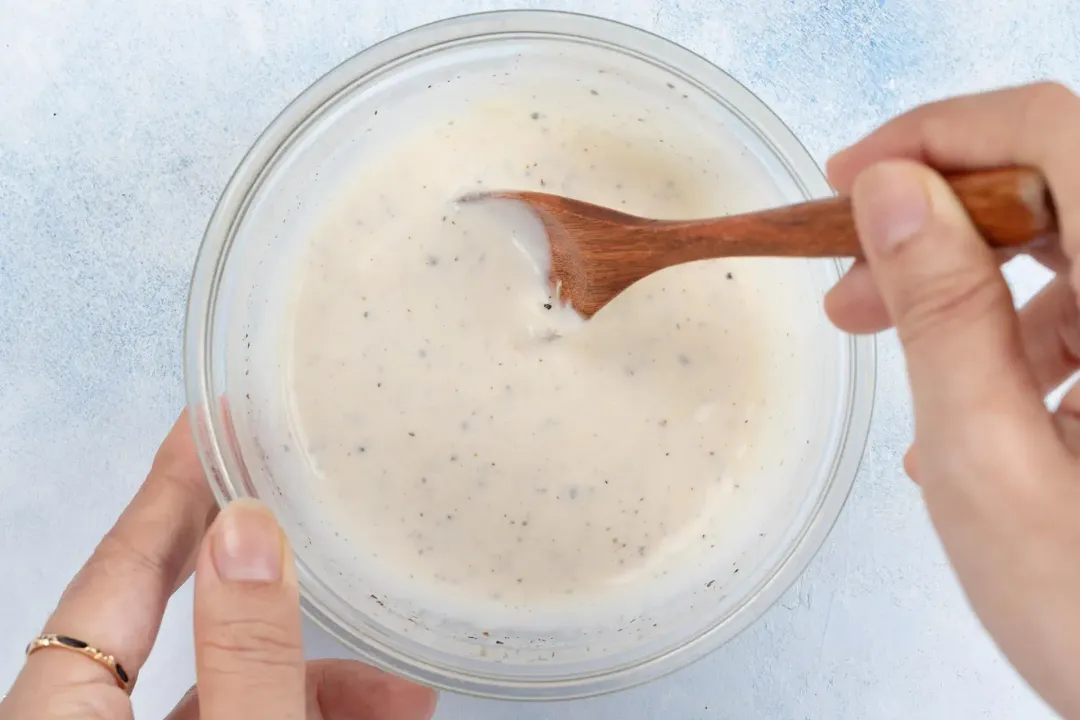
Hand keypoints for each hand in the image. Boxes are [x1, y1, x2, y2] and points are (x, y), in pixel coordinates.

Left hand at [0, 412, 436, 719]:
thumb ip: (245, 653)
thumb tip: (250, 530)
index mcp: (60, 714)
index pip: (119, 564)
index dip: (172, 483)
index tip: (213, 415)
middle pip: (173, 616)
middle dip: (263, 564)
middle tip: (305, 490)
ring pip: (223, 684)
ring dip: (315, 673)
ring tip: (401, 689)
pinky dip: (306, 709)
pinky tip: (380, 711)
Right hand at [825, 82, 1079, 717]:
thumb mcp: (992, 459)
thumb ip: (944, 313)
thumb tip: (894, 194)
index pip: (1054, 131)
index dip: (939, 133)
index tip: (852, 180)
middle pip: (1057, 184)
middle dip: (937, 226)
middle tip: (850, 287)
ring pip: (1068, 253)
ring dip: (969, 295)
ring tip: (901, 370)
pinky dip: (1016, 346)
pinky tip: (969, 418)